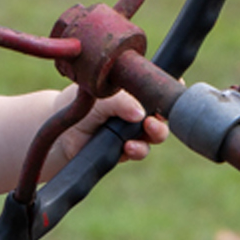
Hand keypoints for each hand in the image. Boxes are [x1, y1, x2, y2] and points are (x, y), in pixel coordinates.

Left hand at [43, 89, 167, 178]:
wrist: (61, 127)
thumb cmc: (81, 104)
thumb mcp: (100, 96)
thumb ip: (120, 101)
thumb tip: (140, 113)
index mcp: (135, 92)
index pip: (158, 90)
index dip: (169, 91)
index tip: (178, 89)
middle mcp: (138, 111)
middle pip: (163, 116)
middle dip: (163, 119)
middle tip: (153, 120)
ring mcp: (133, 131)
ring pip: (154, 136)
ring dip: (154, 135)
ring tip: (145, 131)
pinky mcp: (125, 149)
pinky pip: (138, 151)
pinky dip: (137, 149)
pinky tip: (128, 147)